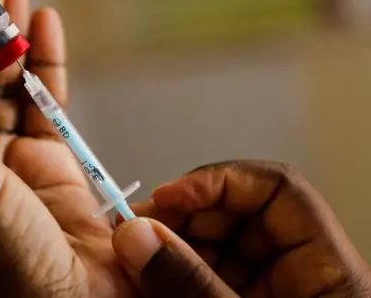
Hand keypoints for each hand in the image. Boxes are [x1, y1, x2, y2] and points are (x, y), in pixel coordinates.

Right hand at [112, 160, 370, 296]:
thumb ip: (190, 283)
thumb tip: (137, 235)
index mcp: (330, 273)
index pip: (280, 190)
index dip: (219, 181)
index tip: (168, 196)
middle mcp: (302, 275)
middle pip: (241, 214)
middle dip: (184, 217)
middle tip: (138, 232)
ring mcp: (273, 292)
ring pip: (218, 245)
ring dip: (173, 245)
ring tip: (136, 258)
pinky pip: (210, 275)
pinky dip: (177, 273)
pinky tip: (149, 278)